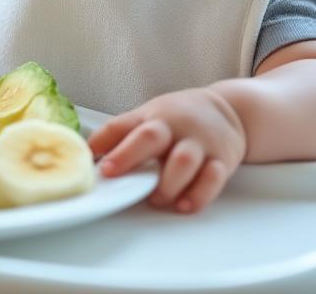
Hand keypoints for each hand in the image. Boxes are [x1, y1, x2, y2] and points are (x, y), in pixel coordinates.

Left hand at [87, 87, 246, 213]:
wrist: (228, 110)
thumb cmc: (179, 118)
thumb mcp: (149, 116)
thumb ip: (122, 135)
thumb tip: (87, 158)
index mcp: (152, 117)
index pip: (121, 125)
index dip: (102, 140)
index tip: (88, 157)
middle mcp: (174, 127)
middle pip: (151, 137)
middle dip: (128, 155)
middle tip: (112, 173)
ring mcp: (199, 142)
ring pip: (183, 160)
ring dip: (166, 183)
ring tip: (155, 199)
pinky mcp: (222, 160)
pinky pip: (212, 178)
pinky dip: (199, 194)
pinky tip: (184, 205)